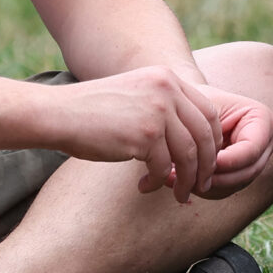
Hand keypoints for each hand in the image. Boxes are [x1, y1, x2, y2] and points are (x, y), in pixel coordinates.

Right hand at [46, 65, 226, 202]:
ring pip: (188, 155)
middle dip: (207, 164)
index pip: (208, 111)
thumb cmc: (94, 111)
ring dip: (186, 180)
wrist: (60, 114)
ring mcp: (157, 111)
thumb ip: (164, 107)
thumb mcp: (136, 95)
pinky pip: (164, 168)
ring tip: (179, 195)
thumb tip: (192, 141)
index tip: (208, 161)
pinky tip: (144, 187)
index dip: (213, 141)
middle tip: (203, 186)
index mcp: (167, 78)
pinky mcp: (144, 135)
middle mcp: (167, 90)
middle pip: (204, 134)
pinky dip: (157, 183)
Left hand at [189, 84, 272, 199]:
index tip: (201, 162)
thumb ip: (209, 132)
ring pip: (235, 185)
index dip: (228, 161)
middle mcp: (266, 143)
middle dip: (216, 177)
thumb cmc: (197, 101)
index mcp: (263, 120)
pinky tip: (181, 181)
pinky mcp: (240, 175)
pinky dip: (203, 188)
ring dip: (206, 185)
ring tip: (177, 178)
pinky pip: (224, 190)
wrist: (192, 107)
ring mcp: (256, 161)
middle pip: (247, 172)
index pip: (251, 149)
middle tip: (186, 177)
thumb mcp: (203, 110)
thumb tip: (206, 164)